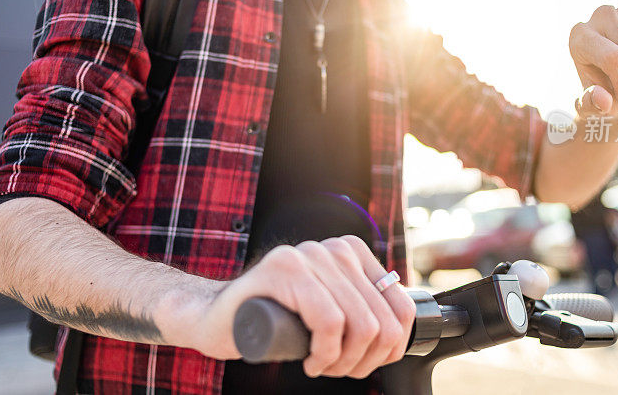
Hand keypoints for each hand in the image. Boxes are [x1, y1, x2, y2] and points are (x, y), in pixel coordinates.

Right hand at [191, 236, 415, 377]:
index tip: (369, 362)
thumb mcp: (330, 308)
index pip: (401, 305)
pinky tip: (310, 361)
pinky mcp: (285, 269)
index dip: (393, 346)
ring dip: (345, 361)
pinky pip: (329, 321)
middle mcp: (335, 248)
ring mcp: (309, 255)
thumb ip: (361, 307)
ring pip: (360, 323)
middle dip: (365, 360)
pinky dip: (326, 353)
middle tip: (337, 370)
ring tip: (322, 366)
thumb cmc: (276, 320)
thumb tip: (400, 331)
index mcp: (353, 253)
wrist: (215, 318)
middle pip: (381, 321)